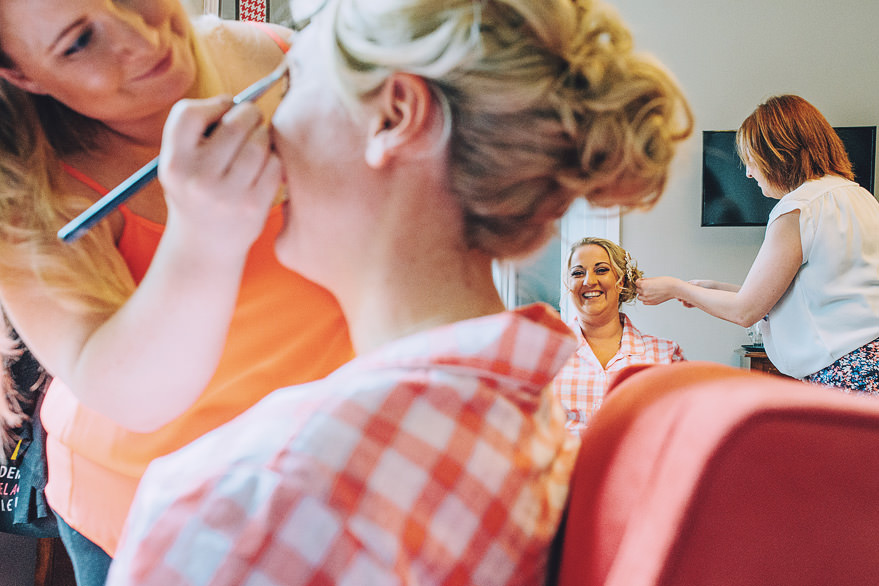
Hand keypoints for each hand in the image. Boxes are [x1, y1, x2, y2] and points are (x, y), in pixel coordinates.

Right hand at [158, 96, 281, 257]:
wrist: (205, 246)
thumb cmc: (196, 191)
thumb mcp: (180, 164)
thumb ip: (199, 132)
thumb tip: (246, 101)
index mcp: (173, 164)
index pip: (188, 113)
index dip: (212, 103)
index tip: (224, 108)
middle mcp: (197, 179)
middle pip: (234, 124)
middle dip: (248, 114)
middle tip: (251, 119)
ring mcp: (227, 195)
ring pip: (259, 143)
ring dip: (263, 136)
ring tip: (256, 143)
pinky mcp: (254, 207)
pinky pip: (275, 165)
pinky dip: (273, 160)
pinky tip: (263, 167)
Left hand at [636, 276, 682, 304]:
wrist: (674, 288)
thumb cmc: (666, 282)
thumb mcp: (654, 278)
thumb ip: (646, 280)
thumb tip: (641, 281)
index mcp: (644, 285)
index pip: (636, 283)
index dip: (639, 281)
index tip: (642, 281)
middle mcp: (645, 292)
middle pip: (637, 290)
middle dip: (641, 287)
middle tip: (647, 285)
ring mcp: (648, 298)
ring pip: (639, 297)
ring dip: (642, 294)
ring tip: (648, 291)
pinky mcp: (652, 303)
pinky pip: (644, 302)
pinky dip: (645, 299)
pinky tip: (650, 296)